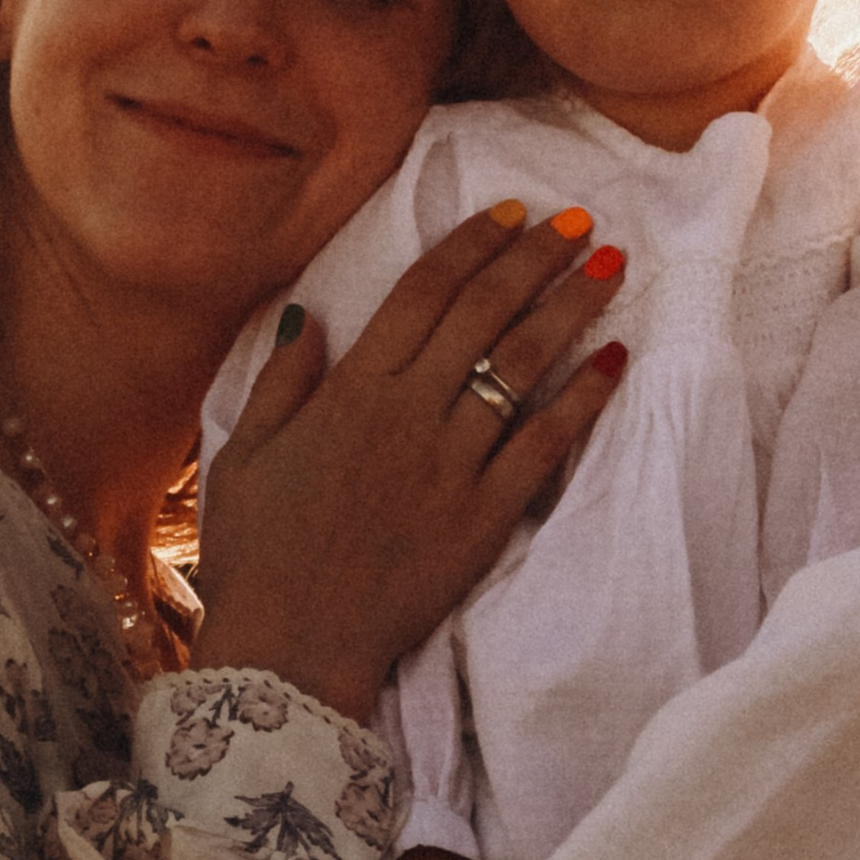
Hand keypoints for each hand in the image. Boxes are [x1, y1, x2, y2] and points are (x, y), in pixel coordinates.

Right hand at [194, 204, 626, 725]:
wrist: (291, 646)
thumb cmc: (256, 552)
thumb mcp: (244, 453)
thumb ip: (282, 379)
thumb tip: (310, 314)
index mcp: (350, 390)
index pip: (424, 291)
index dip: (472, 245)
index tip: (509, 213)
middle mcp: (409, 413)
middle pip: (485, 313)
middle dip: (538, 257)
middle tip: (581, 221)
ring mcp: (452, 464)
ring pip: (524, 366)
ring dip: (572, 308)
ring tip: (612, 266)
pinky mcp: (485, 517)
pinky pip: (545, 446)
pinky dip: (583, 400)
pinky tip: (615, 361)